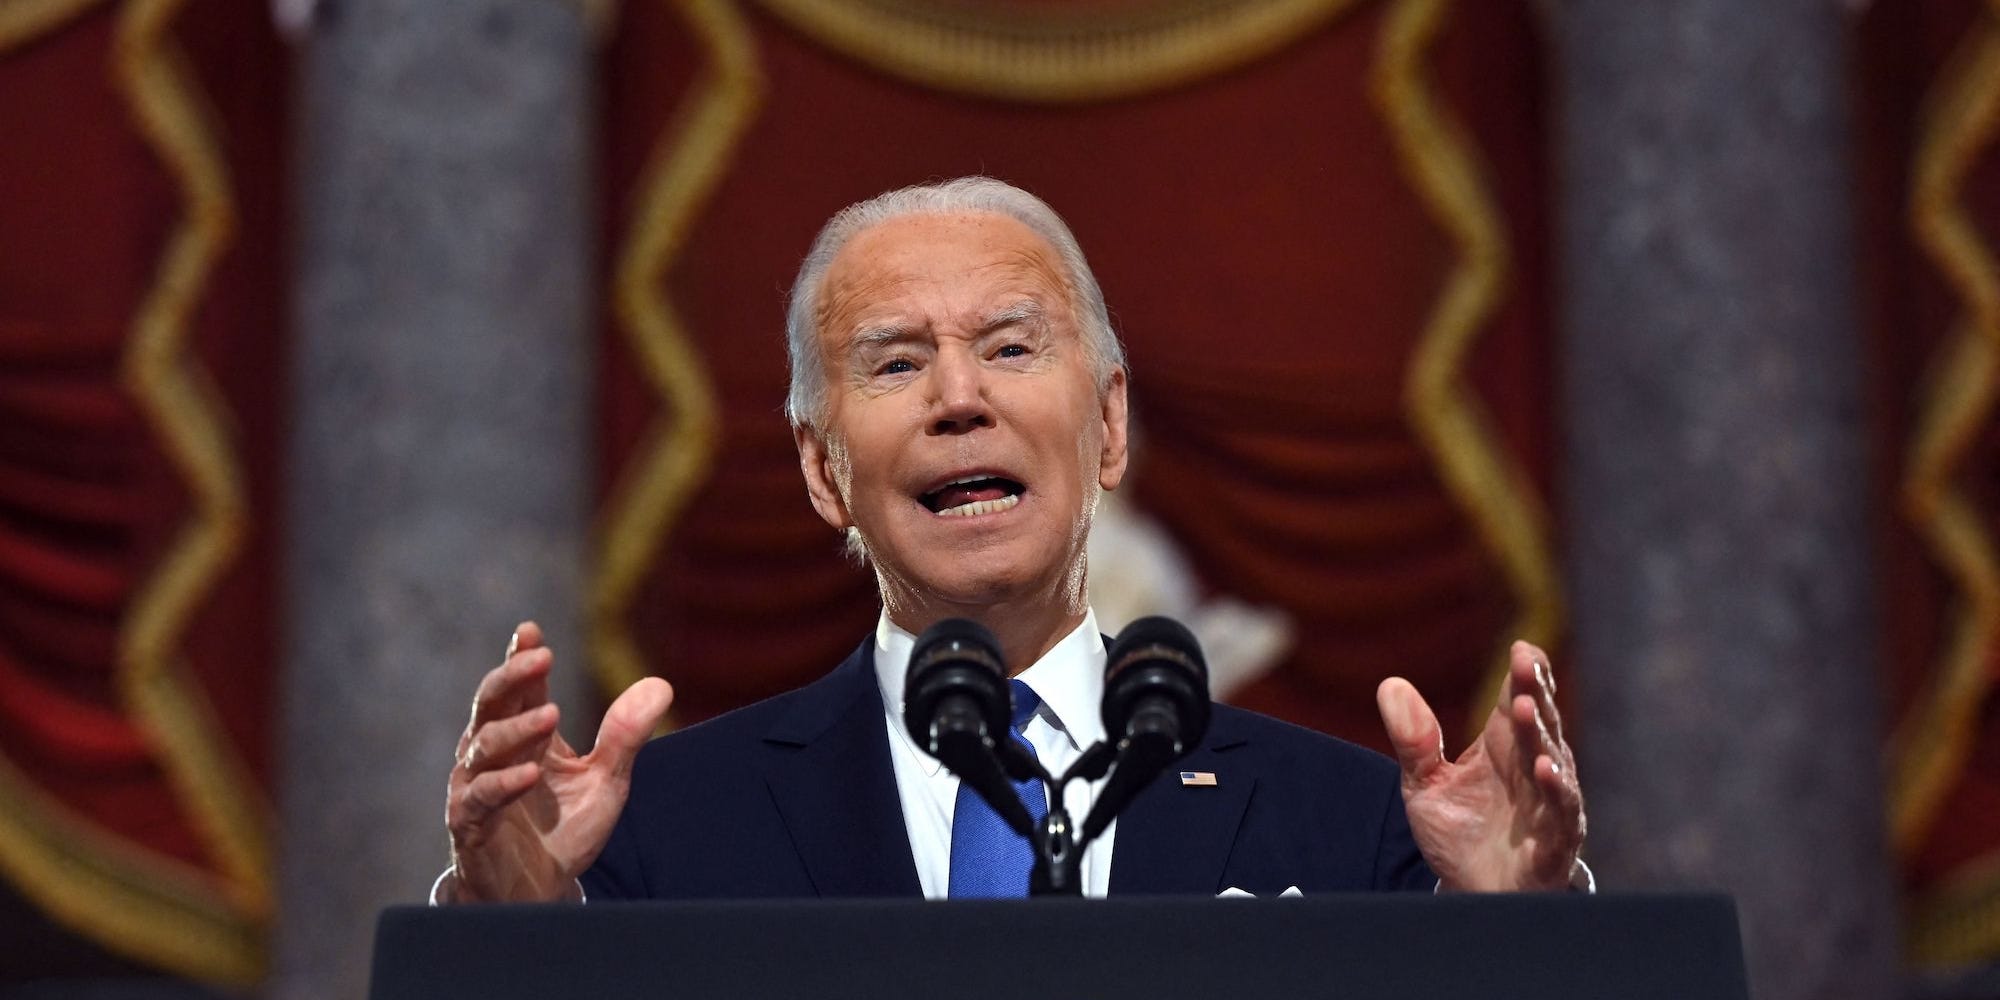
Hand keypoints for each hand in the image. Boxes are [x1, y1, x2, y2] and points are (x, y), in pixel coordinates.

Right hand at [443, 621, 673, 901]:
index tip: (532, 631)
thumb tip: (661, 684)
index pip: (520, 687)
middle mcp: (492, 752)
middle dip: (512, 676)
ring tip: (552, 713)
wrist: (539, 891)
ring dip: (517, 728)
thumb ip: (626, 735)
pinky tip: (530, 773)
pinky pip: (480, 797)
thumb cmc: (565, 829)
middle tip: (539, 657)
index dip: (521, 657)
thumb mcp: (606, 779)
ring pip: (484, 745)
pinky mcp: (470, 823)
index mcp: (525, 734)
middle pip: (492, 703)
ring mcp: (475, 785)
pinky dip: (504, 783)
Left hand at [1375, 640, 1584, 891]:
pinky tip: (1546, 769)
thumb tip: (1390, 684)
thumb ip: (1413, 740)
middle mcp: (1530, 767)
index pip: (1517, 701)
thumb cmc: (1459, 834)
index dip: (1524, 675)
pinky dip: (1557, 791)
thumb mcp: (1424, 785)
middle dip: (1534, 690)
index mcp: (1503, 747)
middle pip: (1538, 721)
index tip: (1520, 649)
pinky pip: (1562, 812)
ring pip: (1553, 760)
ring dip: (1541, 734)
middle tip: (1526, 663)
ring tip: (1527, 707)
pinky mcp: (1555, 841)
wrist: (1473, 893)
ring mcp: (1547, 803)